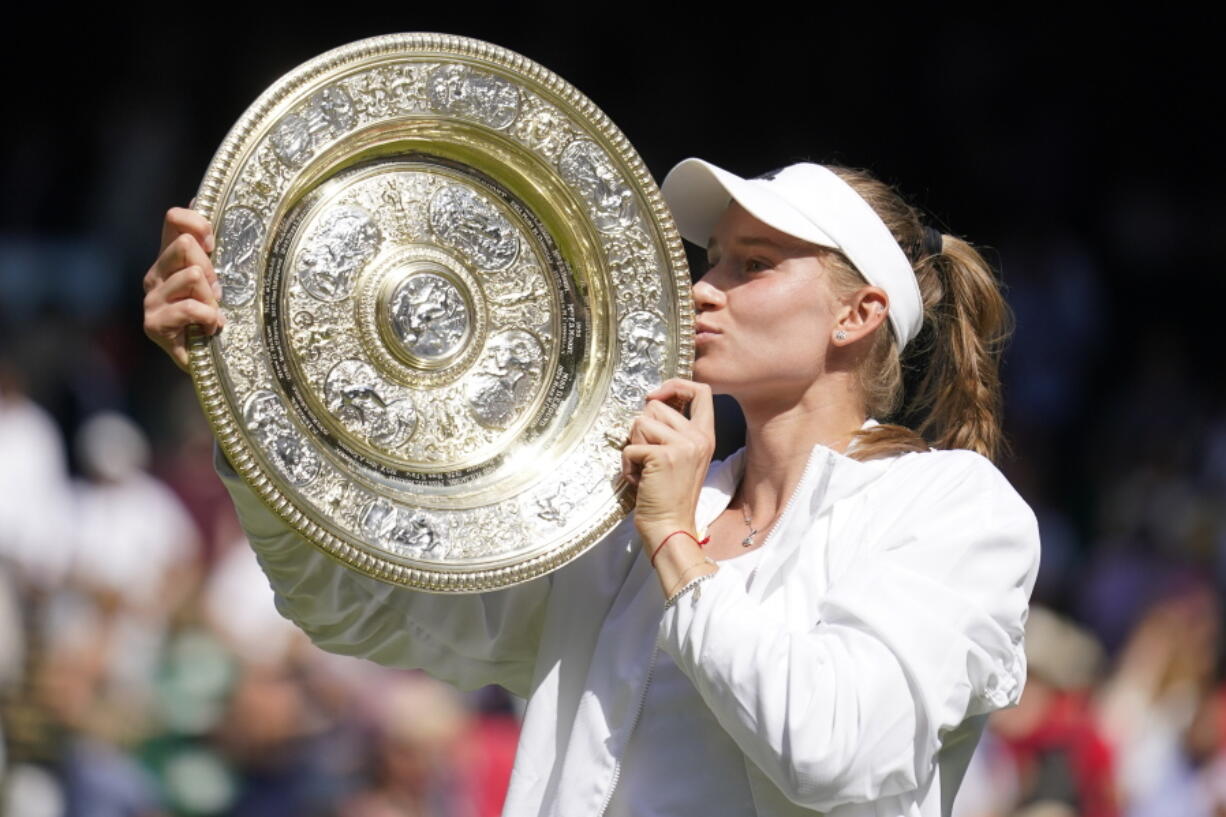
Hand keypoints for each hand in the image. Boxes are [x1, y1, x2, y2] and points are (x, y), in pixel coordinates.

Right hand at [143, 206, 222, 371]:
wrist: (210, 363)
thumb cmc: (216, 316)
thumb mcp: (220, 278)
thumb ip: (209, 246)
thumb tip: (200, 197)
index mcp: (170, 257)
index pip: (174, 218)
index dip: (199, 224)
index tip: (213, 245)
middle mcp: (156, 273)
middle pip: (186, 246)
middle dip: (212, 269)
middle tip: (218, 294)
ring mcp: (152, 298)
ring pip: (193, 276)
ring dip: (212, 299)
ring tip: (214, 316)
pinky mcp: (154, 324)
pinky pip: (190, 308)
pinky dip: (209, 318)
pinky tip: (210, 329)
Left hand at [621, 379, 714, 544]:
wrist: (670, 527)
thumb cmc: (669, 495)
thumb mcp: (682, 457)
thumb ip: (674, 430)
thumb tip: (650, 404)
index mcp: (705, 435)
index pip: (701, 391)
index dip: (675, 385)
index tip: (655, 397)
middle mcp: (698, 437)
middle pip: (656, 406)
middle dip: (642, 430)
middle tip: (649, 457)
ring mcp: (682, 446)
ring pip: (639, 423)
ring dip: (634, 447)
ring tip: (645, 470)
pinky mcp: (663, 457)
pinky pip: (629, 447)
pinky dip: (627, 465)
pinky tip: (640, 480)